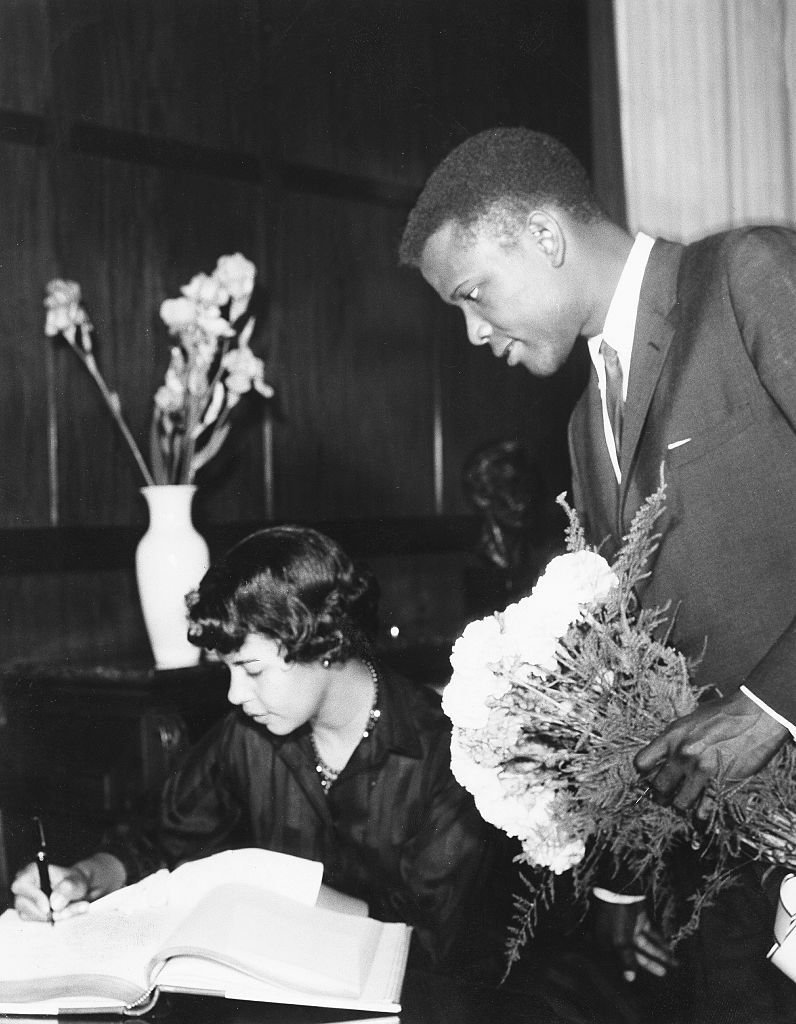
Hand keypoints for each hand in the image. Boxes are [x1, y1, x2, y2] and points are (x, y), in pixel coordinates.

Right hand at [12, 852, 125, 922]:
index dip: (32, 897)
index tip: (48, 907)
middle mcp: (24, 886)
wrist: (78, 890)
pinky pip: (37, 921)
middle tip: (66, 911)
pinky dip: (53, 920)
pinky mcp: (29, 912)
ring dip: (53, 916)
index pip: (20, 885)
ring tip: (73, 908)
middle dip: (46, 912)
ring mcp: (24, 900)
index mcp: (33, 871)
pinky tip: (66, 912)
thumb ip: (68, 888)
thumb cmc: (75, 881)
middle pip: (23, 904)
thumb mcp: (77, 882)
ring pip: (31, 915)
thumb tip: (54, 903)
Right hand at [592, 900, 675, 981]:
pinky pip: (650, 934)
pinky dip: (659, 941)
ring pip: (646, 945)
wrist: (621, 889)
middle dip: (651, 964)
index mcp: (610, 944)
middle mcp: (619, 938)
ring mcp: (630, 928)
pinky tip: (669, 948)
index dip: (635, 971)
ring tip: (672, 962)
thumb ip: (626, 959)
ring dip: (658, 953)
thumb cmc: (616, 916)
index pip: (623, 962)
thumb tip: (629, 978)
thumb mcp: (620, 940)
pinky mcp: (639, 920)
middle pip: (636, 954)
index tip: (646, 980)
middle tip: (664, 973)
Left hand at [634, 690, 788, 811]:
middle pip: (658, 787)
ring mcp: (701, 770)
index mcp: (672, 737)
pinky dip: (701, 817)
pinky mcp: (721, 782)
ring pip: (679, 803)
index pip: (641, 763)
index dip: (643, 774)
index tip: (649, 777)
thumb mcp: (689, 721)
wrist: (755, 715)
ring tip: (686, 803)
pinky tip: (701, 815)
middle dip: (661, 795)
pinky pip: (704, 810)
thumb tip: (663, 756)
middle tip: (667, 795)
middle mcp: (682, 755)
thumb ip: (674, 739)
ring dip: (681, 806)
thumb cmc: (723, 714)